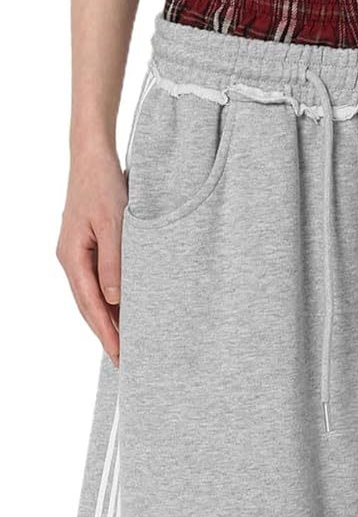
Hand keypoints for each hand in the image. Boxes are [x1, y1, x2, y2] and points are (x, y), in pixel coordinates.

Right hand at [56, 143, 127, 365]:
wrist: (92, 155)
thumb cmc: (102, 184)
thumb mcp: (114, 224)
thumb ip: (114, 263)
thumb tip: (115, 299)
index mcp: (72, 257)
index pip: (91, 305)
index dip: (106, 333)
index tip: (121, 355)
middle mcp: (70, 259)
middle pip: (88, 306)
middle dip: (106, 334)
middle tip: (126, 361)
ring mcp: (77, 254)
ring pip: (93, 296)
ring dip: (109, 319)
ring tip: (127, 343)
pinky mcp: (87, 246)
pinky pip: (98, 281)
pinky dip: (111, 299)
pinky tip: (124, 311)